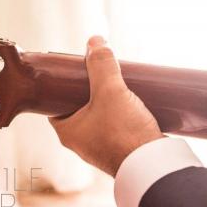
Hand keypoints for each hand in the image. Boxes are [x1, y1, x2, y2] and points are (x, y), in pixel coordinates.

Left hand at [49, 36, 163, 176]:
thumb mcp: (110, 91)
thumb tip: (94, 41)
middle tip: (99, 71)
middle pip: (78, 105)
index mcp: (67, 131)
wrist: (153, 166)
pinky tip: (131, 99)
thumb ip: (102, 65)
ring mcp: (101, 146)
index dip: (61, 84)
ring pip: (98, 114)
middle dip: (89, 88)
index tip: (74, 69)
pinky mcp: (120, 147)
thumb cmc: (124, 133)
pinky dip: (120, 110)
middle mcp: (80, 141)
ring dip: (107, 98)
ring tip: (117, 81)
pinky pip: (115, 123)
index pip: (54, 102)